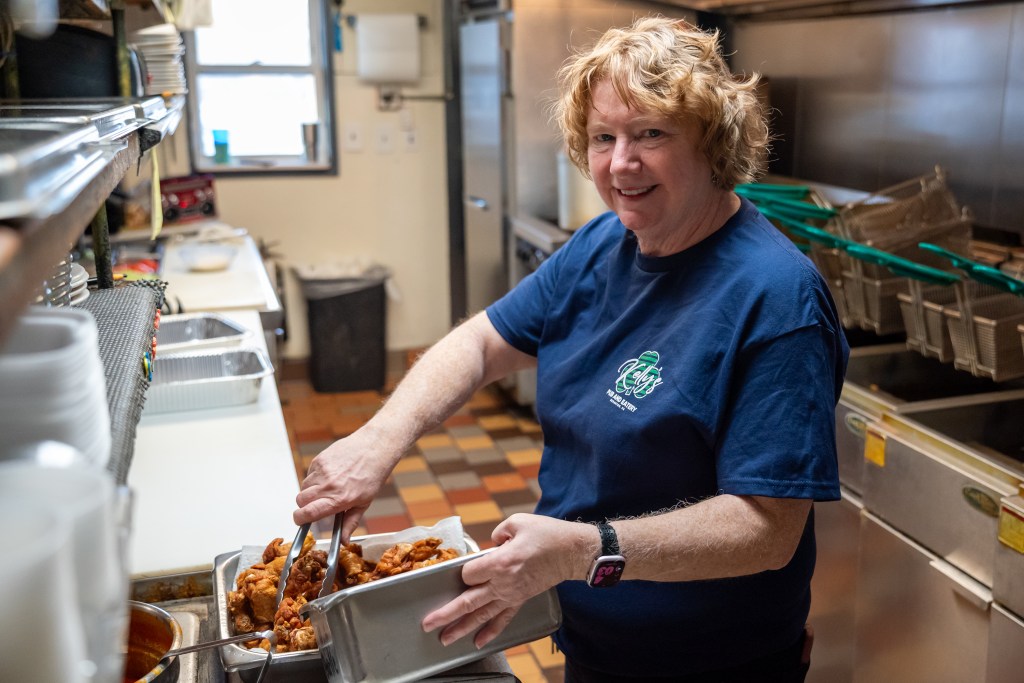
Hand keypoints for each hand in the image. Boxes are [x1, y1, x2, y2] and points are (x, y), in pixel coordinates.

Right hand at [292, 427, 395, 537]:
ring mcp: (323, 471)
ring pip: (304, 487)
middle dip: (304, 506)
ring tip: (326, 489)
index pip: (309, 513)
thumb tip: (343, 541)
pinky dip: (315, 478)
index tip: (300, 521)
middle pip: (300, 501)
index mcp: (339, 499)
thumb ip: (350, 522)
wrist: (374, 448)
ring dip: (310, 492)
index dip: (300, 519)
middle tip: (315, 505)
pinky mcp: (320, 459)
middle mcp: (329, 485)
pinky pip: (309, 474)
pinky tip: (329, 476)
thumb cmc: (372, 475)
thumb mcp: (364, 502)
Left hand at [421, 514, 590, 648]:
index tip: (469, 567)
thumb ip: (498, 532)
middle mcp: (504, 583)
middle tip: (427, 624)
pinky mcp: (521, 599)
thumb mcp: (518, 522)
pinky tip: (477, 642)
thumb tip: (490, 544)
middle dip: (445, 614)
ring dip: (461, 628)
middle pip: (468, 602)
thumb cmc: (547, 534)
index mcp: (501, 562)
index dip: (465, 570)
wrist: (573, 552)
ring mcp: (512, 595)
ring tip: (444, 639)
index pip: (469, 573)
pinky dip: (490, 632)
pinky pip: (503, 620)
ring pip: (481, 615)